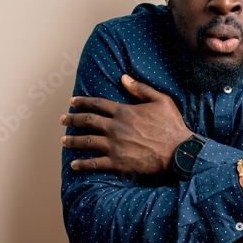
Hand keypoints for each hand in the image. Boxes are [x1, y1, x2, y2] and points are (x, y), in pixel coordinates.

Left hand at [60, 74, 191, 174]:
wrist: (179, 152)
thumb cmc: (171, 125)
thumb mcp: (160, 100)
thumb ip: (140, 89)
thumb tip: (124, 78)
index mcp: (124, 112)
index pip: (97, 104)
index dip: (82, 102)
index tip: (72, 102)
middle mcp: (115, 128)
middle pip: (88, 121)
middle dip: (72, 119)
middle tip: (63, 119)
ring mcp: (115, 146)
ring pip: (87, 142)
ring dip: (73, 141)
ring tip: (63, 140)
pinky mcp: (118, 163)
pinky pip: (95, 163)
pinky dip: (83, 164)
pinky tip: (74, 164)